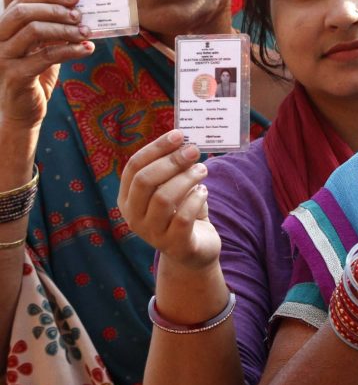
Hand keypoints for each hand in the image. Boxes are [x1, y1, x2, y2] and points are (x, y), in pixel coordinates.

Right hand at [0, 0, 92, 130]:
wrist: (23, 113)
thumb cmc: (35, 75)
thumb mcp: (43, 47)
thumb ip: (53, 29)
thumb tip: (79, 10)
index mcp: (4, 28)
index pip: (23, 0)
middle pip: (24, 12)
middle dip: (55, 10)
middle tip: (80, 15)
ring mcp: (3, 58)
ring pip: (34, 31)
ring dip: (65, 29)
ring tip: (86, 33)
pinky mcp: (15, 76)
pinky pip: (46, 56)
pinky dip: (70, 50)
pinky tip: (86, 49)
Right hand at [118, 129, 219, 269]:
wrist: (194, 249)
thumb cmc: (181, 210)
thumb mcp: (171, 187)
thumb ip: (172, 167)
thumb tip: (183, 140)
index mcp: (128, 198)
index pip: (134, 167)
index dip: (156, 148)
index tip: (178, 135)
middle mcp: (134, 217)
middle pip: (145, 181)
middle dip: (171, 162)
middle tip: (193, 151)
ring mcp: (152, 234)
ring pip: (163, 199)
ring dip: (186, 179)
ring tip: (202, 170)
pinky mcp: (175, 245)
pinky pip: (183, 218)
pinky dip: (195, 199)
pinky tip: (203, 191)